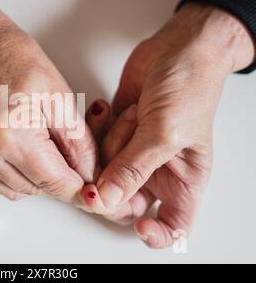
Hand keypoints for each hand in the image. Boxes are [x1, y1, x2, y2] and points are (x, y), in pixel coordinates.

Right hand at [0, 0, 98, 203]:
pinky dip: (17, 175)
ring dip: (37, 178)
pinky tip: (24, 151)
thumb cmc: (15, 59)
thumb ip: (79, 144)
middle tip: (68, 153)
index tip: (90, 182)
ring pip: (18, 190)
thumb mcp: (61, 97)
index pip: (53, 182)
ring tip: (43, 144)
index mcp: (9, 133)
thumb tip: (90, 175)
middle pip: (37, 189)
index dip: (78, 186)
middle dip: (59, 177)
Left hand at [82, 3, 254, 247]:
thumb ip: (134, 169)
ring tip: (134, 114)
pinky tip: (109, 109)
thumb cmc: (191, 86)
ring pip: (102, 169)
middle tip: (120, 152)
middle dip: (116, 176)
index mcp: (183, 180)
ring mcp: (131, 152)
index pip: (172, 225)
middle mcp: (156, 171)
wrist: (176, 48)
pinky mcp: (114, 133)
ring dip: (110, 141)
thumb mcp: (165, 133)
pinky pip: (92, 144)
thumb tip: (107, 200)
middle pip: (122, 198)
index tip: (139, 222)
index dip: (155, 233)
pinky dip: (97, 127)